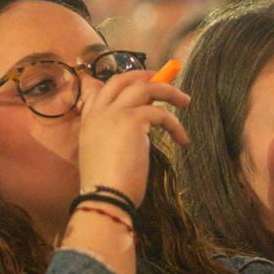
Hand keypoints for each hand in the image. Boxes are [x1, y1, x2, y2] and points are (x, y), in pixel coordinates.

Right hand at [76, 70, 190, 208]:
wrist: (105, 198)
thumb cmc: (108, 187)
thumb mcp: (105, 155)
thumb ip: (115, 137)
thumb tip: (140, 130)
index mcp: (89, 122)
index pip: (100, 91)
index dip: (121, 85)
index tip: (138, 85)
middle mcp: (99, 113)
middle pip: (122, 80)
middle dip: (144, 75)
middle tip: (163, 79)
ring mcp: (114, 114)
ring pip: (145, 87)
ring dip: (168, 91)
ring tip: (185, 100)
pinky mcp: (133, 120)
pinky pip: (161, 113)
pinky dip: (175, 124)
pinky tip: (182, 139)